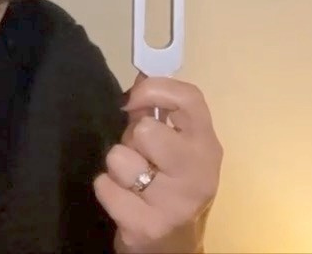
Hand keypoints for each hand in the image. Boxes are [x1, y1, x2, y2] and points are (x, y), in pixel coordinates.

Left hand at [93, 73, 222, 253]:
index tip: (132, 99)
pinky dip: (106, 190)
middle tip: (140, 156)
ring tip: (132, 180)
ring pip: (119, 158)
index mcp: (206, 145)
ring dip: (117, 167)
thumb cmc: (168, 185)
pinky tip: (124, 200)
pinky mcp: (148, 225)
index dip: (154, 89)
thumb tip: (140, 75)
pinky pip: (105, 186)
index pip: (189, 98)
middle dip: (132, 139)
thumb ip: (155, 112)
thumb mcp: (172, 147)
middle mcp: (199, 172)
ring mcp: (175, 202)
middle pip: (147, 130)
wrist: (173, 244)